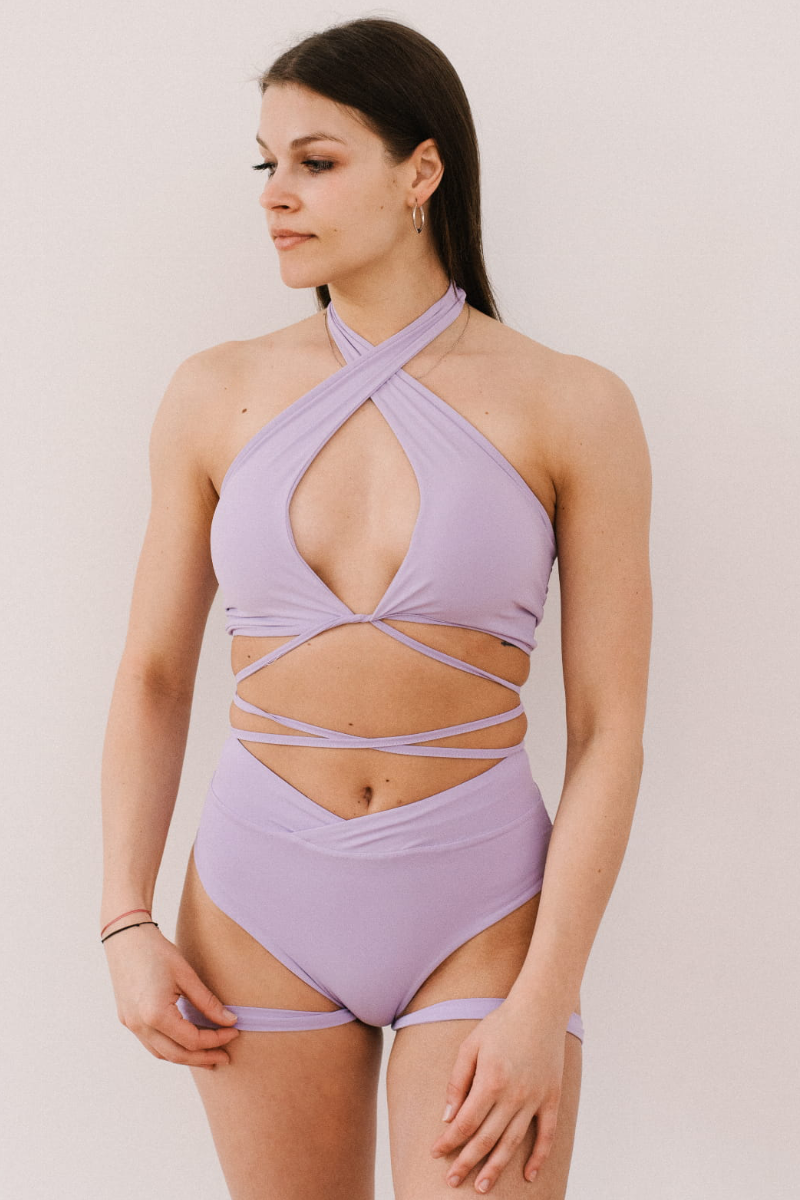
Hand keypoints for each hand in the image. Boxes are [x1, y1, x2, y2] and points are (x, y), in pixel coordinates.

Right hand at [103, 922, 239, 1068]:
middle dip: (203, 1058)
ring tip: (208, 1056)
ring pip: (162, 1054)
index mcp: (156, 1015)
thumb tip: (230, 1021)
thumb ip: (208, 1002)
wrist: (125, 936)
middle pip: (177, 1055)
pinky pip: (151, 1044)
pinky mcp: (128, 1020)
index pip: (192, 1040)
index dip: (216, 1039)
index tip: (234, 1031)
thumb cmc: (156, 951)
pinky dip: (171, 1048)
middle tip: (225, 1056)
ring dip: (186, 1058)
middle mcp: (140, 1026)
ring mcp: (131, 1025)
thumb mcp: (186, 975)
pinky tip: (185, 1043)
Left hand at [429, 999, 565, 1191]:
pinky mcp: (552, 1098)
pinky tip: (528, 1175)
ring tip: (481, 1186)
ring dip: (496, 1167)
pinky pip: (546, 1134)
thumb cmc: (500, 1025)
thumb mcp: (471, 1046)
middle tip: (452, 1181)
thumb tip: (448, 1116)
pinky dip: (538, 1157)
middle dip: (466, 1162)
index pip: (465, 1122)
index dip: (449, 1141)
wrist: (539, 1010)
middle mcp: (514, 1095)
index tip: (435, 1153)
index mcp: (490, 1081)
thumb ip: (457, 1082)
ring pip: (513, 1143)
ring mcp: (535, 1098)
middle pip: (486, 1138)